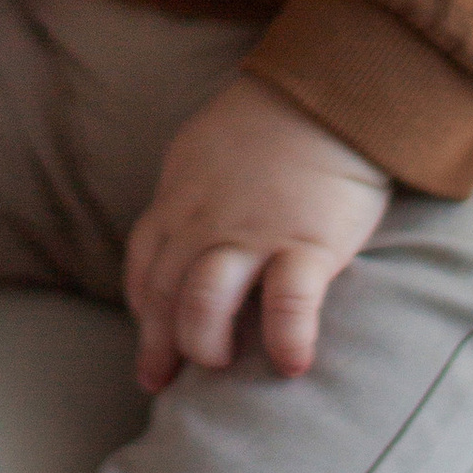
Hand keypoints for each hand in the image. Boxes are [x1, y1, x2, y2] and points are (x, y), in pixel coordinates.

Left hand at [125, 74, 390, 391]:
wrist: (330, 90)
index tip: (148, 341)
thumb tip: (183, 226)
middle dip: (159, 344)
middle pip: (166, 293)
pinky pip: (288, 303)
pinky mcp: (307, 243)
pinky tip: (292, 366)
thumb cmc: (272, 120)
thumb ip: (192, 191)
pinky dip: (285, 339)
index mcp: (182, 198)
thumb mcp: (206, 148)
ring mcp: (254, 234)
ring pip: (204, 301)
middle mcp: (207, 222)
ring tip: (221, 367)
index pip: (146, 264)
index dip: (142, 310)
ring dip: (204, 343)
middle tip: (164, 382)